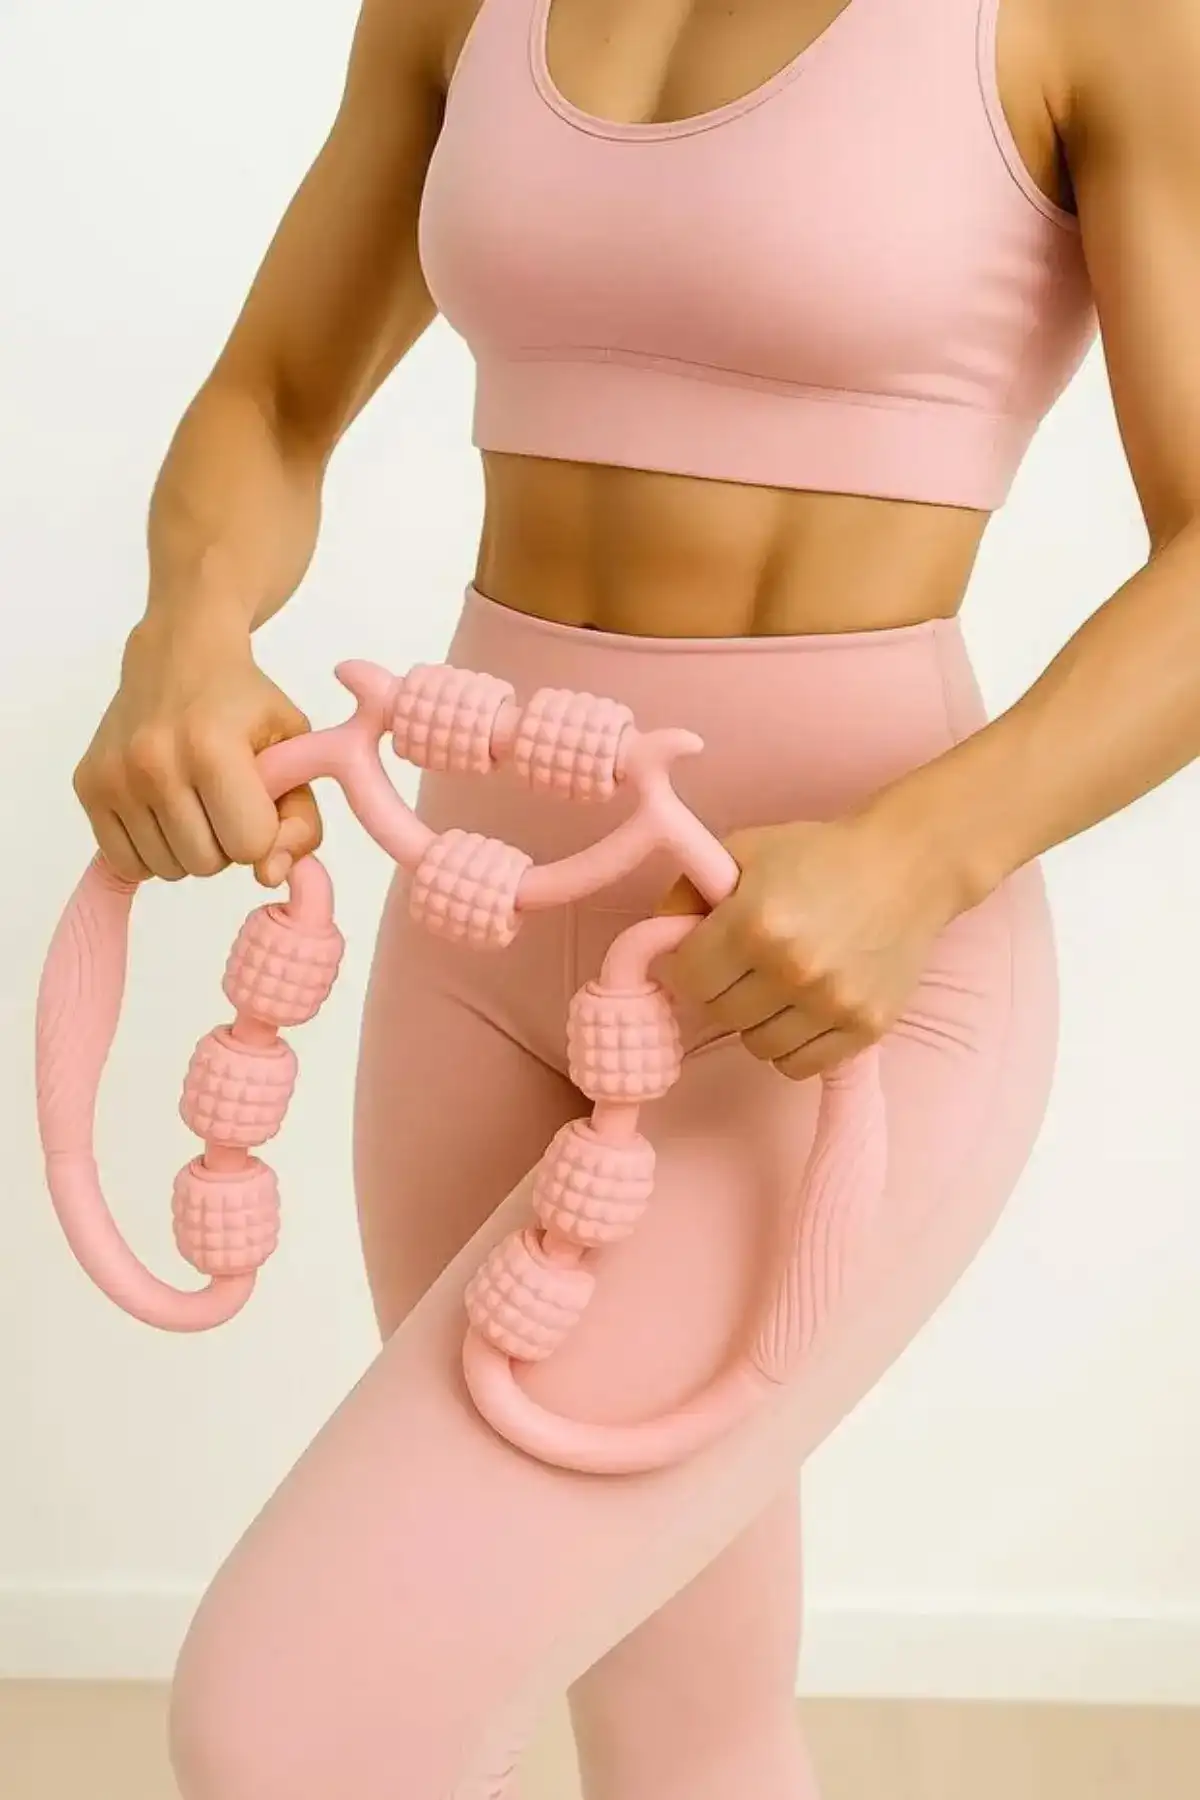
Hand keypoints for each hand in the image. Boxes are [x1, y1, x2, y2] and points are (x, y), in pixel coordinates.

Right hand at [73, 607, 320, 886]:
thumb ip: (300, 820)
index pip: (250, 845)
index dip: (265, 832)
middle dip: (227, 842)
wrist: (178, 655)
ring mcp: (115, 776)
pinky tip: (165, 811)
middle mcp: (154, 762)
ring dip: (190, 847)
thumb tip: (268, 876)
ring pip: (169, 869)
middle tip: (225, 798)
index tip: (260, 801)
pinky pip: (127, 862)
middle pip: (208, 864)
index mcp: (212, 748)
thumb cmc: (244, 704)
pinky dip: (154, 850)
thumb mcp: (293, 749)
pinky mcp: (88, 786)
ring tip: (195, 800)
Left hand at [656, 811, 965, 1080]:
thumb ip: (689, 893)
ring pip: (757, 1047)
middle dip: (724, 990)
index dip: (692, 965)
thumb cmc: (820, 854)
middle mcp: (793, 969)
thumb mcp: (744, 852)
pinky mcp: (865, 1027)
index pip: (689, 979)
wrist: (909, 866)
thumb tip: (656, 941)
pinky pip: (800, 1065)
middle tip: (746, 965)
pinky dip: (793, 1044)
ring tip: (778, 986)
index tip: (707, 952)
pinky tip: (803, 1009)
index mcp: (755, 923)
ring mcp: (832, 1003)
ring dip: (758, 1021)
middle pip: (721, 1014)